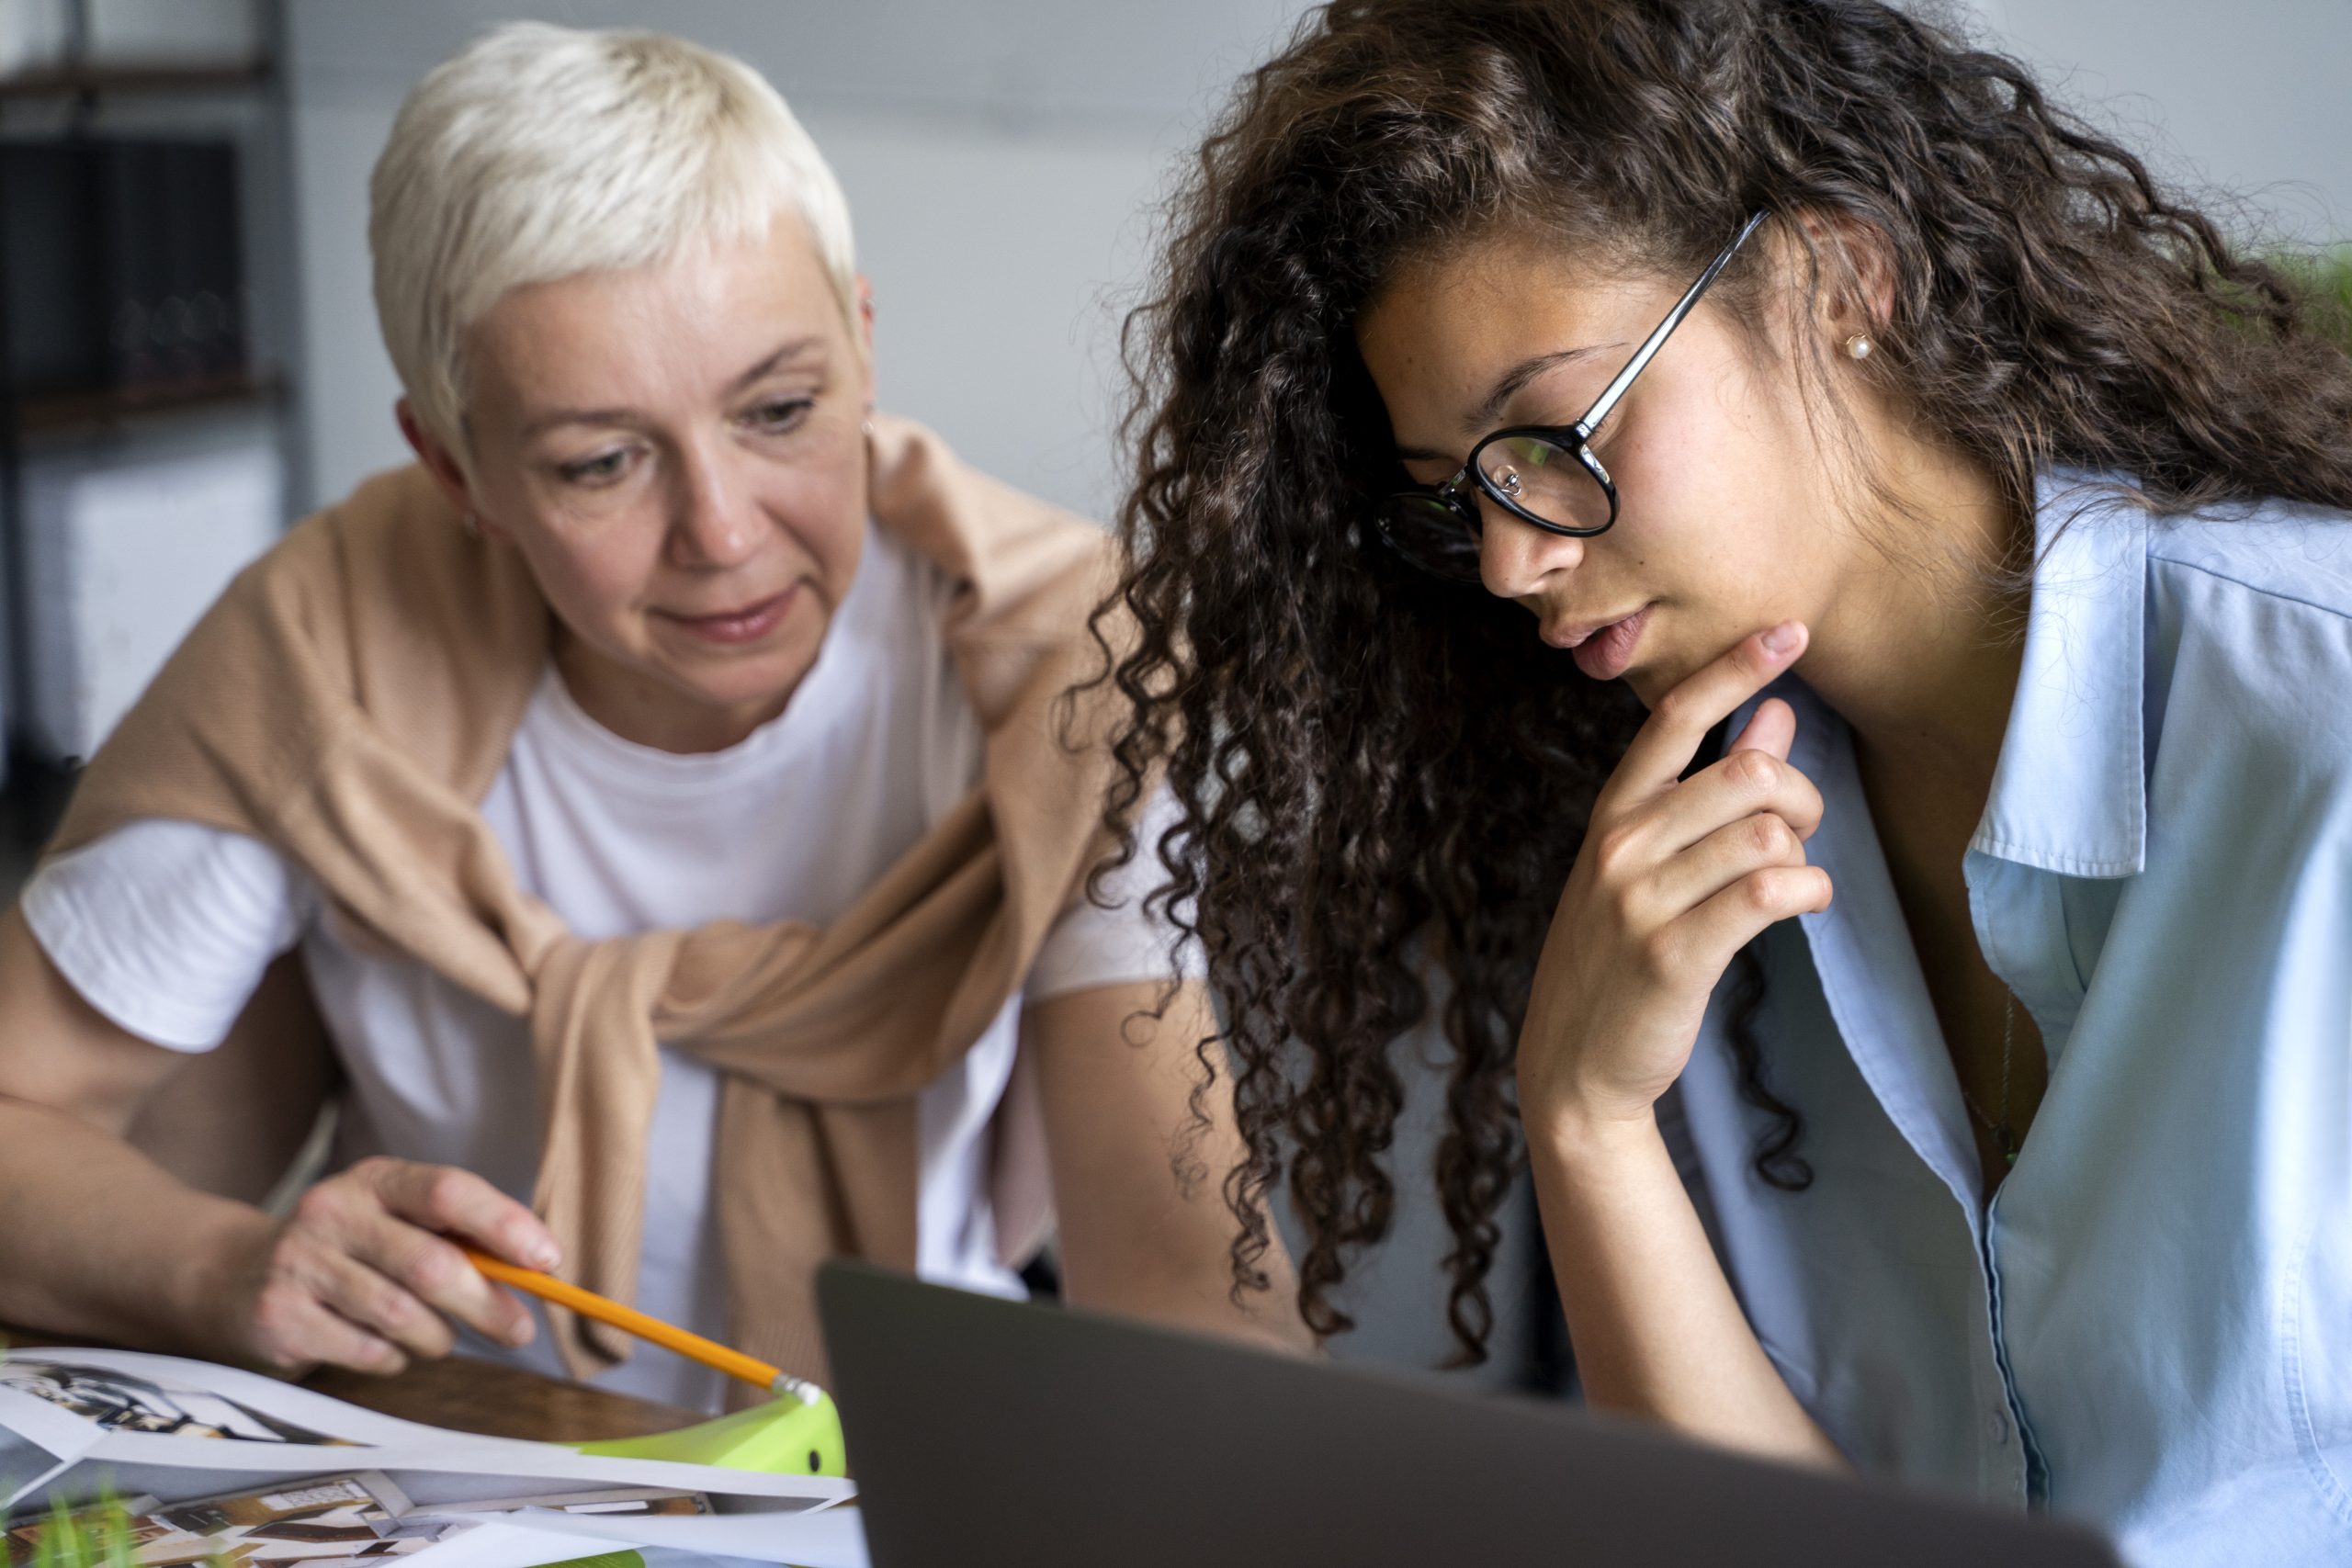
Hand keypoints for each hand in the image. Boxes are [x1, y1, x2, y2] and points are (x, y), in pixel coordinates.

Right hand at [199, 1157, 558, 1375]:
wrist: (233, 1278)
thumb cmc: (347, 1253)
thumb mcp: (394, 1224)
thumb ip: (457, 1239)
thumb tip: (535, 1272)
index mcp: (377, 1180)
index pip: (449, 1191)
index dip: (504, 1225)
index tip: (546, 1260)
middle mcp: (334, 1211)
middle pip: (432, 1264)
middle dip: (486, 1304)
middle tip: (519, 1331)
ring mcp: (300, 1263)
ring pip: (402, 1316)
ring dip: (435, 1338)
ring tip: (433, 1337)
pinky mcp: (280, 1315)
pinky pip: (366, 1351)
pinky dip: (391, 1359)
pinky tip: (382, 1347)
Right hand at [1518, 622, 1832, 1137]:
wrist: (1575, 1065)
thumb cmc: (1619, 958)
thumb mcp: (1649, 866)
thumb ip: (1710, 789)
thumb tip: (1774, 716)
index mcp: (1613, 813)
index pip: (1674, 716)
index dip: (1738, 667)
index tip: (1791, 630)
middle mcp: (1622, 845)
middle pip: (1744, 773)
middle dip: (1799, 793)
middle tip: (1799, 830)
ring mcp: (1643, 900)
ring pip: (1763, 832)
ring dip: (1804, 850)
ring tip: (1795, 877)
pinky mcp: (1675, 954)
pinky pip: (1766, 893)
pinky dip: (1806, 890)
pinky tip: (1804, 901)